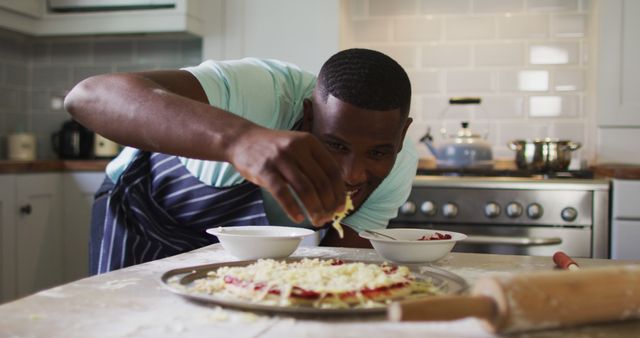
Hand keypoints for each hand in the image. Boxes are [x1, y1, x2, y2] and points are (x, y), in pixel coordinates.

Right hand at [227, 126, 345, 225]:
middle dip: (328, 204)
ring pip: (304, 189)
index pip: (332, 170)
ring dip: (314, 209)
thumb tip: (335, 192)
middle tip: (328, 218)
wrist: (242, 140)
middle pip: (320, 181)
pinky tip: (298, 217)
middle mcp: (297, 148)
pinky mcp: (264, 170)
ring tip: (317, 221)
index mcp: (310, 142)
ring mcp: (280, 158)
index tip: (341, 207)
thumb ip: (315, 163)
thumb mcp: (298, 147)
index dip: (339, 191)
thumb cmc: (274, 149)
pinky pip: (282, 193)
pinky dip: (292, 208)